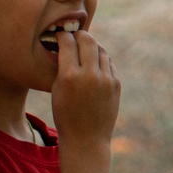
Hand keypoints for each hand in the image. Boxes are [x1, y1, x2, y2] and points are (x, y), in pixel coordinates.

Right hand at [47, 27, 121, 147]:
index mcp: (69, 75)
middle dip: (80, 34)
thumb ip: (63, 65)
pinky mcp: (116, 84)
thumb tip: (68, 44)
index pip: (68, 43)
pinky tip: (94, 62)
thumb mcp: (57, 88)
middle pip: (88, 40)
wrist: (86, 137)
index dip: (63, 35)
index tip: (60, 34)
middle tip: (75, 35)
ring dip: (92, 46)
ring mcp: (106, 79)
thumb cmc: (64, 113)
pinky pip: (109, 63)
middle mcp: (90, 75)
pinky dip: (101, 59)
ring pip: (101, 50)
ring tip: (84, 48)